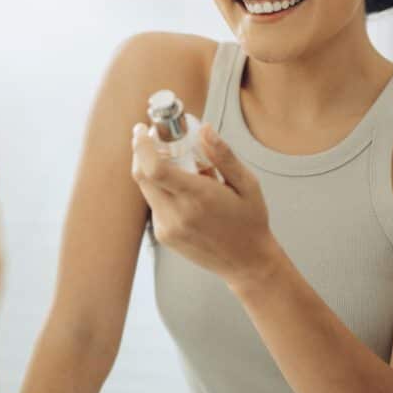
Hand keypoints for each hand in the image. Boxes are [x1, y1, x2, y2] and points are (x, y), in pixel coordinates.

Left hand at [131, 121, 279, 288]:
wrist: (247, 263)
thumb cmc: (250, 222)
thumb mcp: (247, 183)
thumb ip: (223, 155)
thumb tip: (205, 130)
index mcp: (198, 198)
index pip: (154, 169)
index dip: (142, 146)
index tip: (143, 129)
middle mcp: (177, 215)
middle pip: (142, 175)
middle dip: (144, 152)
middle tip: (159, 138)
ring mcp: (167, 228)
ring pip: (146, 189)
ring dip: (153, 170)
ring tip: (180, 165)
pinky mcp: (164, 236)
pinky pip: (154, 203)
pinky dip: (161, 188)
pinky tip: (183, 188)